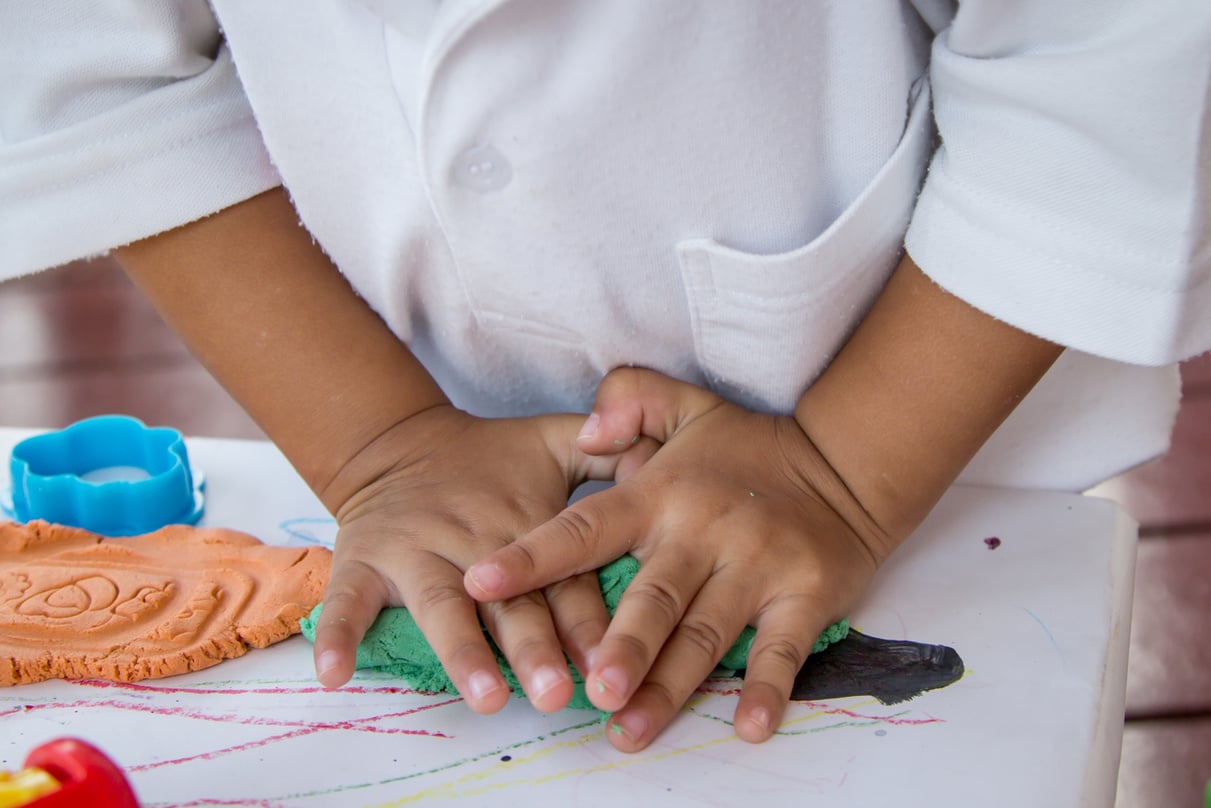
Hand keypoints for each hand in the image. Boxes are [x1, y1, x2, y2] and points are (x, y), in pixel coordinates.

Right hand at [311, 404, 654, 713]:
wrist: (399, 441)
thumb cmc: (490, 457)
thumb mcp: (553, 442)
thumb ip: (608, 455)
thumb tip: (659, 459)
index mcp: (526, 522)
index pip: (564, 577)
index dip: (585, 618)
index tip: (609, 656)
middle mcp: (474, 541)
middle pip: (509, 602)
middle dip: (533, 646)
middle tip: (558, 691)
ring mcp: (416, 552)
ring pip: (440, 605)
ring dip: (461, 651)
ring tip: (485, 695)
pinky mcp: (364, 560)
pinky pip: (348, 598)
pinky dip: (338, 633)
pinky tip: (335, 674)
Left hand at [465, 368, 894, 749]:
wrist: (845, 464)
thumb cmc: (747, 446)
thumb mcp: (684, 402)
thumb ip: (627, 399)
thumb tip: (588, 431)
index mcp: (661, 493)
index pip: (586, 527)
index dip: (532, 556)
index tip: (479, 584)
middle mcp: (704, 533)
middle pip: (653, 600)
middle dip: (620, 648)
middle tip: (587, 691)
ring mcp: (757, 567)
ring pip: (705, 636)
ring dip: (669, 687)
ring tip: (630, 729)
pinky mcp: (806, 596)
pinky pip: (782, 650)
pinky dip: (765, 689)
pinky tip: (746, 726)